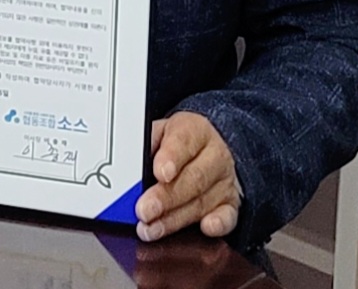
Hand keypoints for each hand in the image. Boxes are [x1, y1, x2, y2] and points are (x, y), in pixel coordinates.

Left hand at [135, 113, 240, 242]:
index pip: (183, 142)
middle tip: (144, 210)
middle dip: (165, 198)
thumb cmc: (174, 141)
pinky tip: (204, 228)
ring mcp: (225, 181)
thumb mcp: (158, 132)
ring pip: (202, 202)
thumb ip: (144, 145)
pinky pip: (228, 216)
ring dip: (174, 219)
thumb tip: (126, 166)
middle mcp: (215, 155)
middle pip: (192, 178)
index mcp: (194, 130)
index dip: (170, 158)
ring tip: (151, 228)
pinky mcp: (231, 203)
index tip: (158, 173)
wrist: (205, 148)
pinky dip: (217, 224)